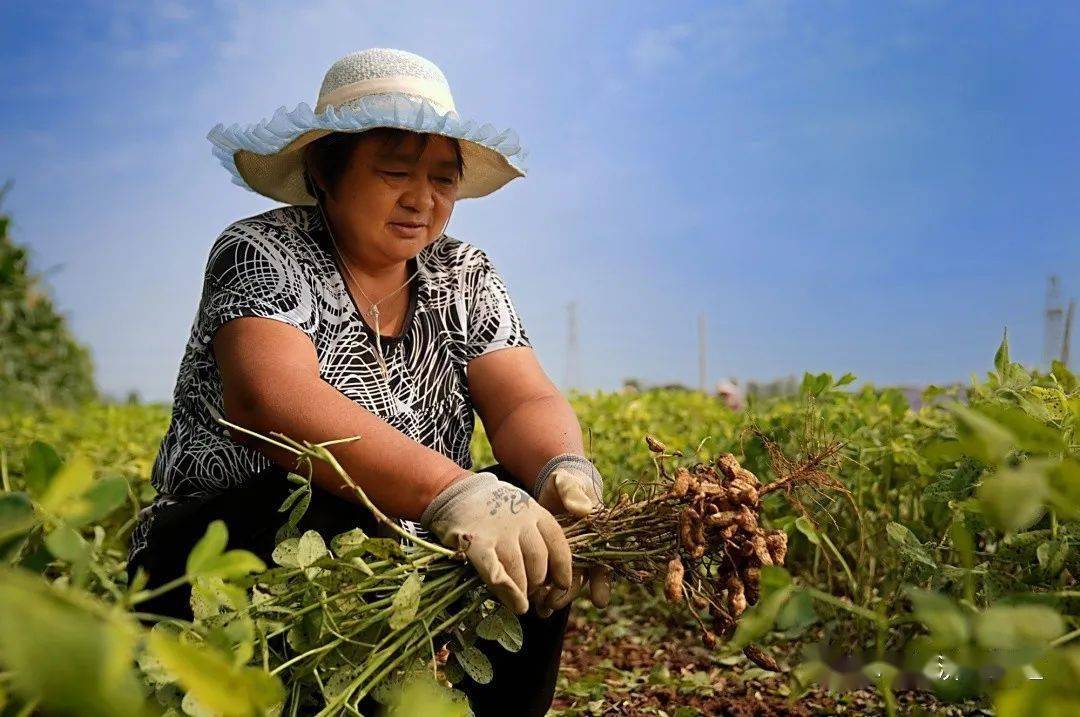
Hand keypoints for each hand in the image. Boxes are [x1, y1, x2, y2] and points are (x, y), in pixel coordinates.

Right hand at [421, 472, 571, 614]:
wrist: (456, 493)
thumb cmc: (492, 509)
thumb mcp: (520, 510)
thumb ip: (535, 534)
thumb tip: (551, 574)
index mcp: (534, 511)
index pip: (557, 543)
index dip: (563, 568)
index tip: (562, 584)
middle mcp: (520, 520)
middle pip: (538, 560)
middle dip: (538, 583)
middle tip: (533, 594)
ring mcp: (498, 531)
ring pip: (518, 570)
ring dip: (522, 592)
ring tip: (521, 602)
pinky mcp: (477, 543)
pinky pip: (496, 574)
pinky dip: (507, 593)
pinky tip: (513, 603)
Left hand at [530, 455, 611, 615]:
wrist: (548, 486)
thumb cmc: (565, 483)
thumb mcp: (569, 483)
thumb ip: (573, 493)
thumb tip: (581, 509)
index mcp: (595, 535)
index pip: (603, 562)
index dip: (602, 582)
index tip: (599, 601)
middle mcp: (584, 550)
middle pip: (580, 579)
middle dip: (568, 594)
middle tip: (553, 603)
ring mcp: (565, 556)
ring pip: (562, 583)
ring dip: (553, 598)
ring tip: (541, 608)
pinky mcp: (547, 558)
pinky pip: (546, 578)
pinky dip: (540, 591)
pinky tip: (531, 602)